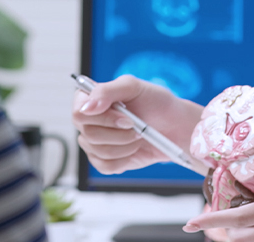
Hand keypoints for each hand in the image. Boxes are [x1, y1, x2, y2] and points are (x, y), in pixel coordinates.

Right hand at [71, 75, 203, 173]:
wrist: (174, 127)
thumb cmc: (156, 103)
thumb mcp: (134, 87)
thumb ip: (106, 91)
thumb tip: (85, 107)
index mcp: (91, 99)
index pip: (78, 112)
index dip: (102, 118)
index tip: (126, 117)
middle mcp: (89, 120)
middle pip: (88, 134)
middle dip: (119, 133)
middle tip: (137, 126)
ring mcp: (95, 142)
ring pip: (97, 152)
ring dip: (124, 145)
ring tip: (138, 136)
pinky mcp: (104, 160)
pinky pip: (105, 166)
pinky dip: (124, 159)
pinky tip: (134, 149)